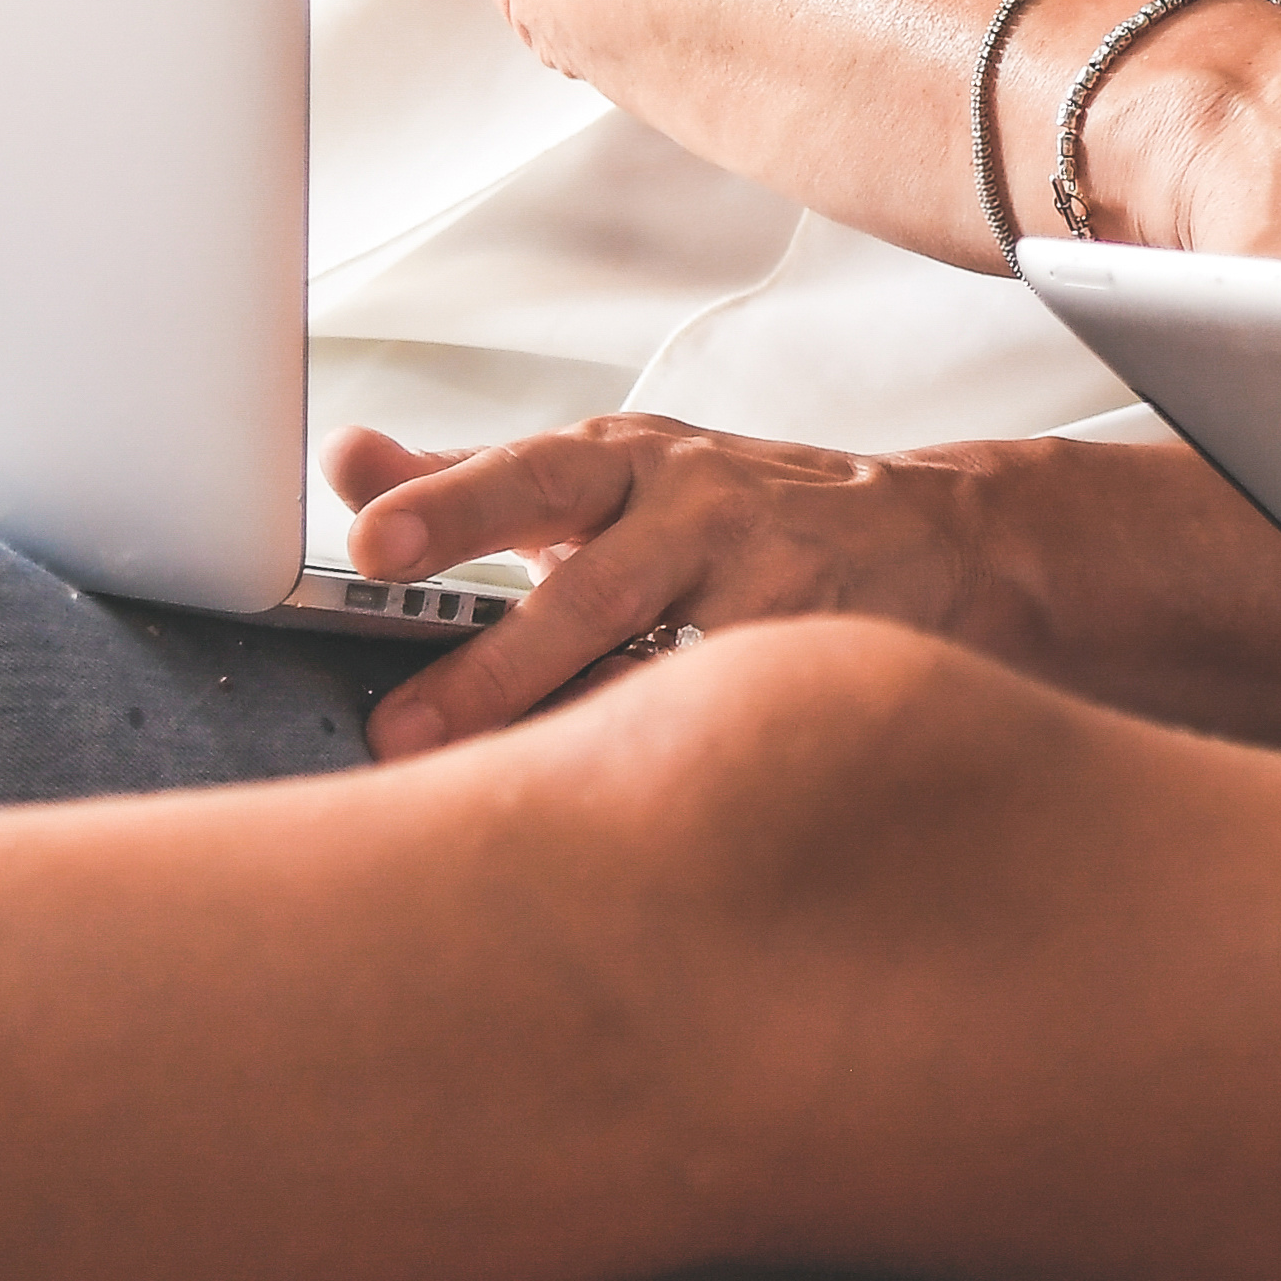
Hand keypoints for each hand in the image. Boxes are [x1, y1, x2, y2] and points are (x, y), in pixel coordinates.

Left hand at [327, 415, 1008, 758]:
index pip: (528, 476)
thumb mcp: (611, 481)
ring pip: (661, 678)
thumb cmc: (735, 515)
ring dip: (576, 742)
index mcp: (628, 466)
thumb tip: (344, 457)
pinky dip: (675, 769)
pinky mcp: (823, 661)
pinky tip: (621, 823)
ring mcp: (768, 590)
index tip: (374, 543)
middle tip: (403, 734)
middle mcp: (698, 513)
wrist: (937, 538)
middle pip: (590, 590)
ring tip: (499, 806)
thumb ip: (471, 480)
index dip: (450, 508)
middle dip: (496, 669)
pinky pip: (731, 726)